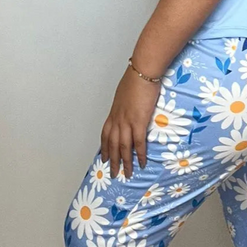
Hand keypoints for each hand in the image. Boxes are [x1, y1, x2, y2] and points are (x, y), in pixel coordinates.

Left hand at [100, 64, 160, 178]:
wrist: (142, 72)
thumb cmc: (135, 79)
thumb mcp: (125, 93)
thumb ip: (125, 104)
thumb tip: (129, 107)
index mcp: (114, 113)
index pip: (106, 134)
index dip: (105, 148)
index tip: (104, 158)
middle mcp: (118, 119)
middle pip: (112, 144)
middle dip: (113, 161)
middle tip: (113, 173)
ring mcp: (127, 121)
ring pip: (123, 147)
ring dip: (125, 162)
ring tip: (126, 174)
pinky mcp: (139, 121)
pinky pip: (138, 142)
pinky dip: (140, 154)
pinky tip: (142, 162)